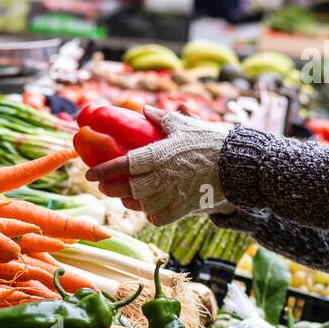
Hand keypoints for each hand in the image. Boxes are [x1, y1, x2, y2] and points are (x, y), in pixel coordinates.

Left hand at [86, 106, 231, 224]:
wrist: (239, 166)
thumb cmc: (212, 141)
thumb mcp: (185, 125)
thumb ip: (163, 119)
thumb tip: (144, 109)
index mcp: (156, 155)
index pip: (121, 165)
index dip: (102, 171)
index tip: (90, 175)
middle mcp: (159, 177)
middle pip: (125, 188)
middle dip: (111, 189)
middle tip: (104, 187)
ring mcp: (169, 195)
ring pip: (139, 205)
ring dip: (131, 202)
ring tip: (126, 196)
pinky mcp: (181, 210)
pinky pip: (157, 217)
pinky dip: (151, 214)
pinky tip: (150, 208)